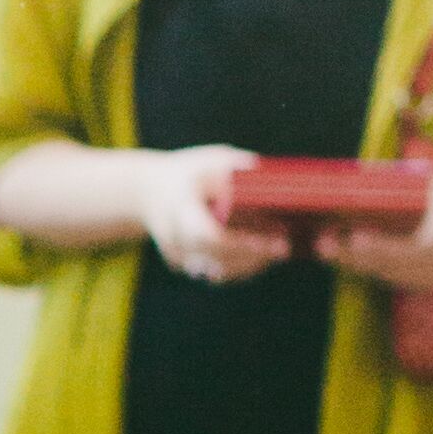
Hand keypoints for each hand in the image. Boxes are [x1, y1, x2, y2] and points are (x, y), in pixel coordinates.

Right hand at [142, 148, 277, 284]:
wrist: (147, 192)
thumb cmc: (189, 172)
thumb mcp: (214, 159)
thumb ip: (242, 169)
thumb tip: (280, 179)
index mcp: (179, 208)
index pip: (210, 237)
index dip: (243, 244)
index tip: (275, 241)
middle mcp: (174, 238)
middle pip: (217, 261)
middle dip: (255, 257)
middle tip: (284, 246)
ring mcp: (177, 256)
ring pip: (219, 273)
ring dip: (251, 265)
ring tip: (277, 248)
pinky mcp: (184, 266)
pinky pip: (215, 274)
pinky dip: (241, 268)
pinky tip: (261, 256)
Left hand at [321, 170, 432, 289]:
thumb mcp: (428, 182)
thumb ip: (402, 183)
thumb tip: (362, 176)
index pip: (411, 249)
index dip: (382, 246)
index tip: (356, 237)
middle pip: (389, 265)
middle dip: (352, 255)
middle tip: (323, 242)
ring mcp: (426, 279)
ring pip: (380, 272)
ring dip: (348, 260)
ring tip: (322, 243)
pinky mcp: (414, 284)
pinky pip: (381, 274)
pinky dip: (357, 263)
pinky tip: (334, 251)